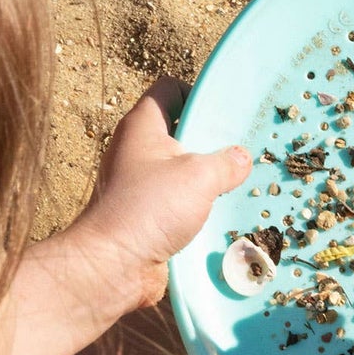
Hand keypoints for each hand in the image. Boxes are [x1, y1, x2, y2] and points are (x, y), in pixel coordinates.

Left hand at [66, 79, 250, 311]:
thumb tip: (241, 158)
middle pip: (179, 131)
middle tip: (241, 150)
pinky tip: (222, 213)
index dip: (197, 94)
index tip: (225, 114)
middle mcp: (137, 149)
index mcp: (142, 126)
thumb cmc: (149, 208)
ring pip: (181, 169)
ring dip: (207, 177)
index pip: (169, 89)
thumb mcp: (199, 176)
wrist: (113, 265)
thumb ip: (226, 162)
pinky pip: (178, 200)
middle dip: (211, 140)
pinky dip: (197, 204)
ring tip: (238, 183)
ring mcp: (139, 183)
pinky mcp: (146, 213)